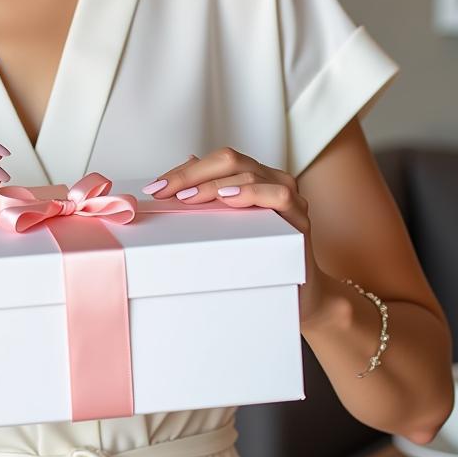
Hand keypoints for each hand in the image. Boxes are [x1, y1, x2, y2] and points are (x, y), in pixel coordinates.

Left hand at [140, 146, 329, 327]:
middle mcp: (273, 180)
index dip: (184, 171)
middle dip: (191, 174)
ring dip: (213, 185)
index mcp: (254, 177)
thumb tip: (184, 170)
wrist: (301, 296)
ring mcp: (290, 197)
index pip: (216, 161)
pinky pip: (278, 195)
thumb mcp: (229, 228)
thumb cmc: (261, 260)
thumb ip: (212, 200)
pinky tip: (228, 198)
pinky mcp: (300, 219)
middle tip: (164, 192)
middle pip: (230, 160)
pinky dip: (250, 193)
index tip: (156, 187)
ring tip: (187, 198)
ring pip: (249, 173)